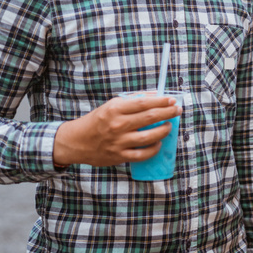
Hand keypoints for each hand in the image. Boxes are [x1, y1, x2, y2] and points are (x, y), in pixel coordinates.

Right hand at [52, 95, 181, 167]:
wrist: (76, 142)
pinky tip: (158, 143)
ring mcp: (119, 142)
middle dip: (168, 113)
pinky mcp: (119, 156)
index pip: (143, 103)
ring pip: (149, 137)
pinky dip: (153, 149)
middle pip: (150, 117)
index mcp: (115, 109)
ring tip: (169, 126)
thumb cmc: (97, 121)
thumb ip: (132, 101)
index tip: (172, 100)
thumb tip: (155, 96)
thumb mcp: (111, 106)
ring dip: (163, 131)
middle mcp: (117, 125)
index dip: (161, 101)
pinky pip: (142, 154)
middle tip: (177, 110)